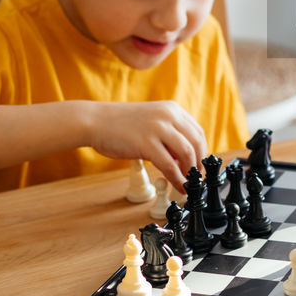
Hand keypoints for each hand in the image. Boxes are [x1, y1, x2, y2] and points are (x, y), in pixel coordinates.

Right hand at [89, 101, 206, 190]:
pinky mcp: (146, 143)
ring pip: (187, 154)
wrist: (94, 121)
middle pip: (197, 143)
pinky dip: (178, 179)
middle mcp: (169, 116)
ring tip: (188, 184)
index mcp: (172, 109)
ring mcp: (158, 128)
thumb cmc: (119, 124)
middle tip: (196, 178)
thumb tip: (184, 158)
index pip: (198, 132)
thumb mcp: (151, 122)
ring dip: (190, 172)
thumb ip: (168, 135)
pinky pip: (170, 165)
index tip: (199, 166)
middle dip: (199, 164)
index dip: (202, 152)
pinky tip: (179, 186)